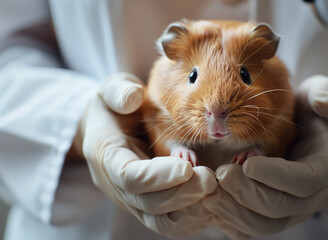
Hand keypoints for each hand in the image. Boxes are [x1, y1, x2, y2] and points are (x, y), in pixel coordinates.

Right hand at [74, 73, 216, 236]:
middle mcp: (119, 186)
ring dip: (192, 211)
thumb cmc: (114, 107)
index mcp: (108, 156)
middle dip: (183, 194)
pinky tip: (215, 200)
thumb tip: (133, 98)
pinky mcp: (151, 206)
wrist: (109, 129)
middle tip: (211, 179)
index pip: (130, 177)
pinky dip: (195, 217)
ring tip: (217, 190)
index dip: (159, 176)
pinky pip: (173, 223)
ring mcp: (135, 200)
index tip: (188, 166)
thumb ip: (119, 92)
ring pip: (162, 221)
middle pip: (150, 205)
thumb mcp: (111, 90)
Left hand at [203, 75, 327, 237]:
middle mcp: (312, 195)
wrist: (315, 135)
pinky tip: (213, 205)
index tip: (246, 162)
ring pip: (265, 225)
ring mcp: (293, 208)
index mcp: (327, 166)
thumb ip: (327, 95)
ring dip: (235, 212)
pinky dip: (233, 221)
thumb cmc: (315, 113)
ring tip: (210, 193)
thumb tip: (324, 104)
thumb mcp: (325, 94)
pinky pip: (254, 228)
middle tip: (221, 174)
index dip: (275, 175)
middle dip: (247, 193)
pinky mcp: (276, 214)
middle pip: (281, 207)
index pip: (305, 180)